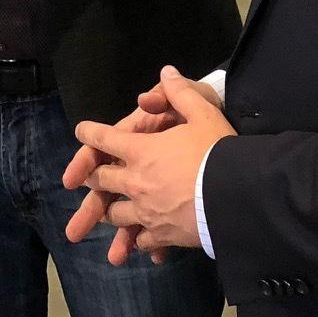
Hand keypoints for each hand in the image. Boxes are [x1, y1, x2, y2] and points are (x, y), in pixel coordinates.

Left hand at [72, 72, 234, 260]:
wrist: (237, 195)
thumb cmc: (217, 151)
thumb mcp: (203, 113)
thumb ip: (180, 93)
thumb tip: (166, 72)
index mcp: (141, 150)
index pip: (105, 138)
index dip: (90, 132)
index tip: (80, 130)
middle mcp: (135, 182)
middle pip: (102, 180)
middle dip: (91, 177)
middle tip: (83, 180)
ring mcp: (145, 212)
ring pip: (116, 215)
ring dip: (110, 213)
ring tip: (108, 216)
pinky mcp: (161, 235)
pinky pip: (143, 240)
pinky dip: (140, 240)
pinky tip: (142, 244)